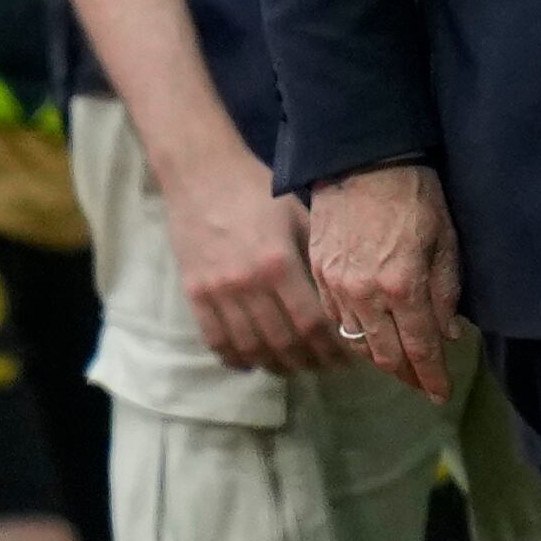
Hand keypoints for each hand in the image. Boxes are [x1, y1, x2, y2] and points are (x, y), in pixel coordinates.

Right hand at [160, 138, 334, 374]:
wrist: (200, 174)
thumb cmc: (256, 190)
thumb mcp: (297, 215)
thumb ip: (316, 256)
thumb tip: (342, 295)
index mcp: (279, 263)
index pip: (311, 323)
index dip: (331, 348)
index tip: (346, 355)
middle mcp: (247, 284)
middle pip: (283, 343)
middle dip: (309, 361)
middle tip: (324, 366)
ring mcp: (217, 293)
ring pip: (250, 349)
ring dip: (276, 365)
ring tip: (293, 366)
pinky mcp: (194, 295)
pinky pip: (216, 341)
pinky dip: (237, 359)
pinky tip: (253, 361)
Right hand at [307, 163, 462, 402]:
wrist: (362, 157)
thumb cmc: (414, 193)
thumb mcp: (444, 239)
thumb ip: (445, 291)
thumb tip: (446, 335)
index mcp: (403, 286)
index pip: (420, 348)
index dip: (431, 377)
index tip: (440, 395)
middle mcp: (366, 294)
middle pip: (386, 355)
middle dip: (407, 376)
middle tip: (423, 385)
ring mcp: (337, 286)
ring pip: (358, 343)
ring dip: (380, 359)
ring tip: (399, 365)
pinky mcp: (318, 274)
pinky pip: (336, 320)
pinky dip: (355, 335)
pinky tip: (369, 336)